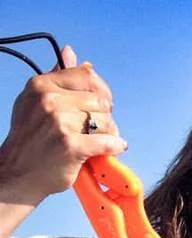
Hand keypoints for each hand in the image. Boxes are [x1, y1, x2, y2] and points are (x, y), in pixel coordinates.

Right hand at [0, 45, 126, 206]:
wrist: (18, 173)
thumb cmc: (31, 140)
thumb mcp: (35, 101)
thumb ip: (57, 77)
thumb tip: (70, 52)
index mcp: (42, 85)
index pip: (87, 76)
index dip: (100, 92)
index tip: (99, 106)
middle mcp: (49, 100)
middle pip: (101, 101)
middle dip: (105, 117)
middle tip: (98, 130)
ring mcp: (60, 122)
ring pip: (106, 121)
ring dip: (110, 134)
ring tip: (100, 143)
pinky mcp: (71, 146)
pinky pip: (109, 142)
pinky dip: (114, 147)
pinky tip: (110, 150)